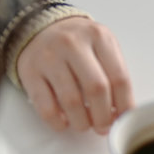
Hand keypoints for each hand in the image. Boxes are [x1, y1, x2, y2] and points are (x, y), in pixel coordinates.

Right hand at [16, 17, 134, 134]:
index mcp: (98, 37)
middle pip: (96, 89)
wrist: (39, 27)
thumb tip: (121, 109)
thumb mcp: (102, 44)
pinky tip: (64, 123)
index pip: (119, 77)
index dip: (124, 103)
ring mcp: (49, 58)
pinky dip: (57, 121)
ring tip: (85, 125)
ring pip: (71, 101)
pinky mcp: (30, 73)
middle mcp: (73, 44)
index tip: (124, 117)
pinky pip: (45, 106)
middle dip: (103, 116)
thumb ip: (114, 71)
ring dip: (82, 122)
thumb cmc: (78, 41)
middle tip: (104, 126)